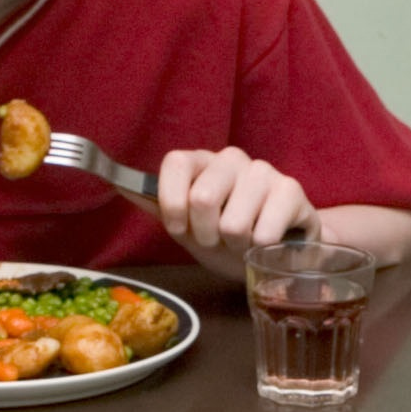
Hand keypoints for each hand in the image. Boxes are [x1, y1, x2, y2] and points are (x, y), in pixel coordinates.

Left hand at [152, 148, 315, 266]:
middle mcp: (231, 159)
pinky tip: (268, 242)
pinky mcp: (292, 191)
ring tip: (243, 243)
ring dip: (236, 246)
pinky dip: (260, 250)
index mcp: (201, 162)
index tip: (178, 229)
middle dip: (205, 235)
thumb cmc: (226, 238)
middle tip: (216, 240)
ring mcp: (264, 171)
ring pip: (233, 223)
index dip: (172, 202)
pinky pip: (264, 232)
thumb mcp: (186, 227)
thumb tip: (119, 185)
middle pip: (203, 198)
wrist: (275, 252)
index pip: (175, 162)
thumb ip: (158, 206)